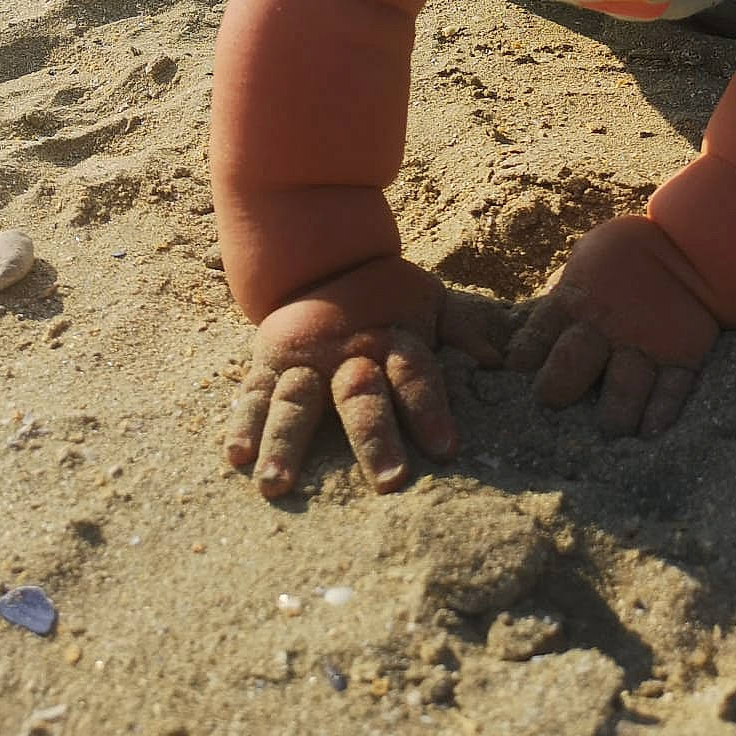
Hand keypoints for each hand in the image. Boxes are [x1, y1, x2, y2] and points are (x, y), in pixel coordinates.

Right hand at [225, 255, 506, 495]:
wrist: (322, 251)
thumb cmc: (387, 293)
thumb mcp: (430, 300)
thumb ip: (462, 330)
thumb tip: (499, 361)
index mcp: (394, 337)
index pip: (416, 373)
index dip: (430, 408)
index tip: (445, 449)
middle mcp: (349, 352)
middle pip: (361, 397)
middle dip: (373, 438)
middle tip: (386, 482)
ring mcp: (305, 358)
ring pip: (297, 401)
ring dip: (287, 442)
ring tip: (277, 484)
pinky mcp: (269, 361)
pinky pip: (253, 393)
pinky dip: (244, 423)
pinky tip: (236, 457)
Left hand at [506, 215, 718, 436]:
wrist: (687, 242)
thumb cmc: (621, 256)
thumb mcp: (582, 264)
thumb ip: (564, 301)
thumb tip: (533, 339)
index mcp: (574, 300)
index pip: (536, 338)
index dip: (524, 359)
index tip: (518, 375)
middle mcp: (606, 324)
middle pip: (571, 366)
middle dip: (556, 391)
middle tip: (554, 404)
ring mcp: (645, 341)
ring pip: (624, 388)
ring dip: (613, 416)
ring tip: (609, 431)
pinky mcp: (682, 352)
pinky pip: (672, 390)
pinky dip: (660, 414)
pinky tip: (649, 431)